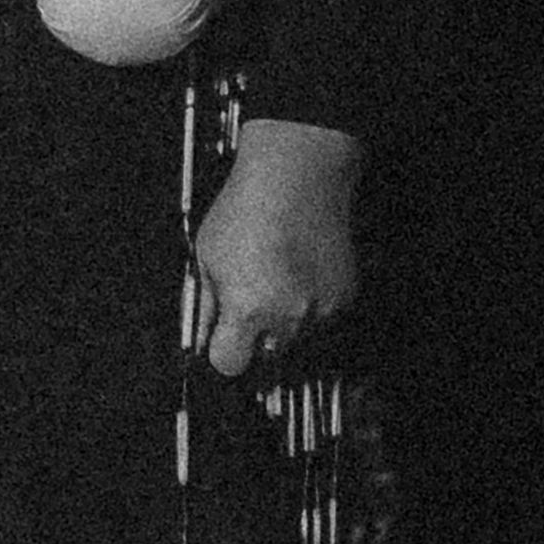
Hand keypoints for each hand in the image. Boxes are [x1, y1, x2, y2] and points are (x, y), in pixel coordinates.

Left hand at [188, 112, 362, 374]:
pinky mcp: (343, 299)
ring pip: (296, 339)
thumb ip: (205, 305)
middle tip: (248, 299)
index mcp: (248, 310)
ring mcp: (320, 310)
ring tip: (274, 277)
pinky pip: (321, 319)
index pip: (229, 365)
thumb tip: (200, 338)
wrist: (298, 178)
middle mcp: (288, 318)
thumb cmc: (247, 210)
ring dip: (284, 322)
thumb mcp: (206, 257)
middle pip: (264, 356)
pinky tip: (297, 272)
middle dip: (253, 337)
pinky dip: (309, 305)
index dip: (221, 351)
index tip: (220, 339)